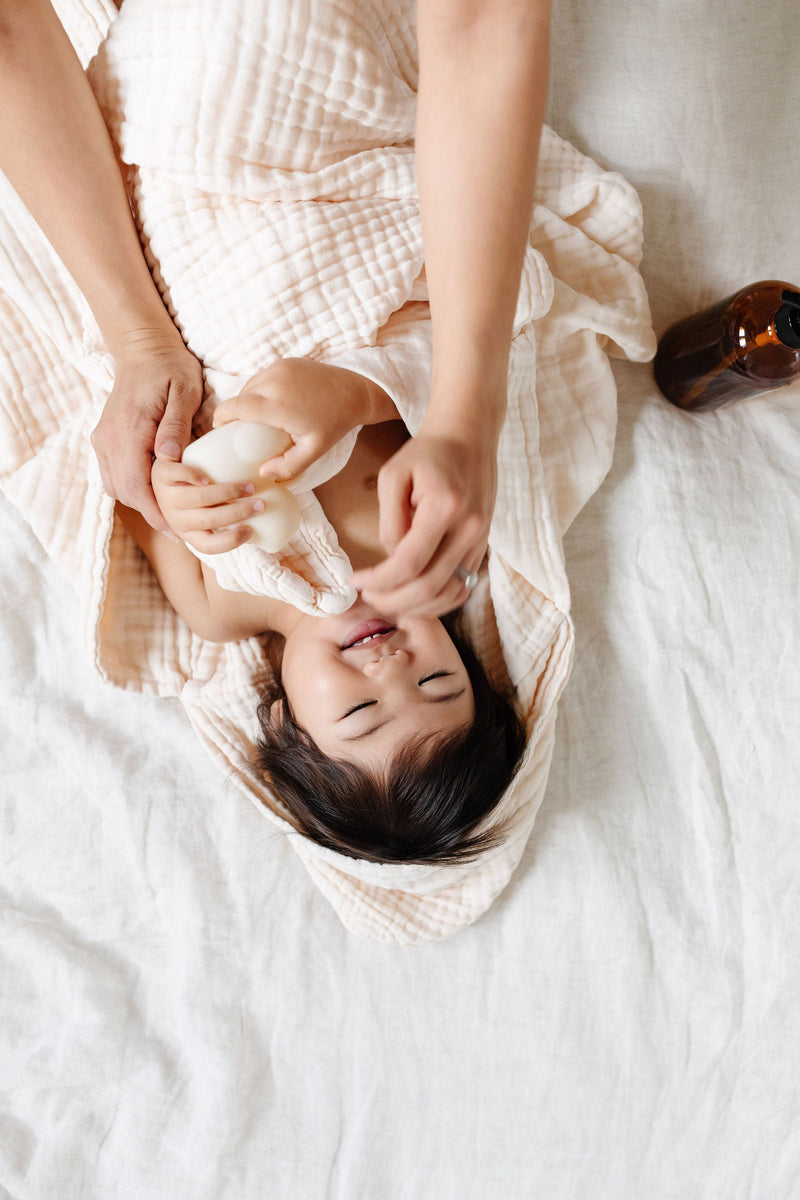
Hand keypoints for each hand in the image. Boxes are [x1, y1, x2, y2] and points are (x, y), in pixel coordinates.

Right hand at [91, 332, 203, 531]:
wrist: (142, 347)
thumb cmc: (170, 367)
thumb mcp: (183, 391)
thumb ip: (175, 426)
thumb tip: (169, 459)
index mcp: (130, 429)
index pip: (138, 484)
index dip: (156, 511)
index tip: (178, 529)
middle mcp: (109, 438)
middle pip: (125, 491)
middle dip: (151, 513)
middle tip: (180, 531)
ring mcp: (103, 439)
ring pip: (116, 486)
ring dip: (140, 502)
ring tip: (169, 516)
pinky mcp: (104, 438)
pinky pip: (112, 474)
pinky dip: (131, 488)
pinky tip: (154, 493)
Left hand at [151, 458, 262, 553]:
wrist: (167, 467)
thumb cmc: (197, 492)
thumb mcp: (207, 510)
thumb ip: (229, 514)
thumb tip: (270, 514)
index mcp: (188, 532)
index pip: (207, 546)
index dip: (229, 542)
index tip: (251, 531)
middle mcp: (176, 518)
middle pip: (208, 520)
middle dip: (238, 514)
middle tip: (261, 505)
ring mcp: (167, 496)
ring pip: (198, 498)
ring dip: (227, 493)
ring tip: (250, 487)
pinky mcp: (161, 474)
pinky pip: (176, 475)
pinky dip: (192, 477)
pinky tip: (208, 478)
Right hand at [213, 358, 375, 481]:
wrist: (355, 391)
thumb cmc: (334, 423)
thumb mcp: (314, 450)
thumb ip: (289, 465)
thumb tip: (263, 472)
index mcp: (277, 405)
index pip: (234, 407)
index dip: (221, 418)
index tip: (219, 430)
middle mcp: (274, 381)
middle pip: (240, 397)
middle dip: (235, 412)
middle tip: (240, 430)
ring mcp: (279, 368)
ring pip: (250, 385)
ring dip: (248, 400)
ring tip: (255, 418)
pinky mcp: (285, 362)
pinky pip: (262, 376)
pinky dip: (260, 389)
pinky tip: (269, 403)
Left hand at [349, 423, 496, 617]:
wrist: (469, 436)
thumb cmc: (426, 452)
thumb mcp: (393, 475)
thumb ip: (389, 521)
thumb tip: (390, 559)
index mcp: (445, 507)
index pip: (409, 564)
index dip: (378, 581)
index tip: (355, 580)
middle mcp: (469, 528)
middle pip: (430, 587)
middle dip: (393, 600)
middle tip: (368, 596)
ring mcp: (480, 540)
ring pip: (450, 595)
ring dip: (416, 607)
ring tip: (388, 600)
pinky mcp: (483, 546)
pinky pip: (462, 587)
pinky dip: (437, 601)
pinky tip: (413, 597)